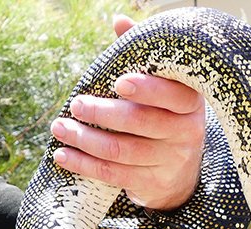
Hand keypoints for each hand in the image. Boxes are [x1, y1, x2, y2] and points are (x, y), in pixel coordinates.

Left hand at [50, 14, 205, 210]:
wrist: (182, 177)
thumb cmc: (167, 120)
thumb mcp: (166, 91)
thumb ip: (146, 58)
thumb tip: (120, 21)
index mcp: (190, 104)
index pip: (172, 94)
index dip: (147, 89)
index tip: (118, 83)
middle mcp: (186, 133)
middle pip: (140, 122)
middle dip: (102, 114)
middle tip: (76, 105)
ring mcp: (171, 162)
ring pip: (122, 150)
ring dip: (85, 140)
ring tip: (60, 128)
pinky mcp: (154, 184)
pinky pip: (114, 174)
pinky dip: (85, 165)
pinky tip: (64, 156)